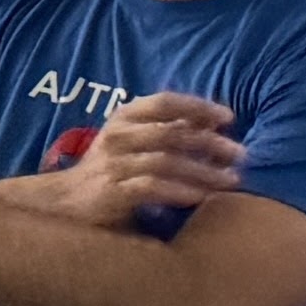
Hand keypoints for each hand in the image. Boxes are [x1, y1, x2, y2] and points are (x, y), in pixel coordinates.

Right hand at [52, 92, 246, 224]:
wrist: (63, 204)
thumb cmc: (107, 172)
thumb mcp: (132, 143)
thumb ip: (165, 134)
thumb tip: (211, 128)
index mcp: (123, 117)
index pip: (165, 102)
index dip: (198, 106)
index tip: (228, 118)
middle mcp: (118, 136)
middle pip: (172, 131)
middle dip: (211, 142)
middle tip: (242, 155)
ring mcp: (114, 163)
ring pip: (167, 160)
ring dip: (204, 170)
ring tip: (232, 180)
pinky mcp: (112, 192)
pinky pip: (152, 187)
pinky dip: (180, 190)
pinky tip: (202, 197)